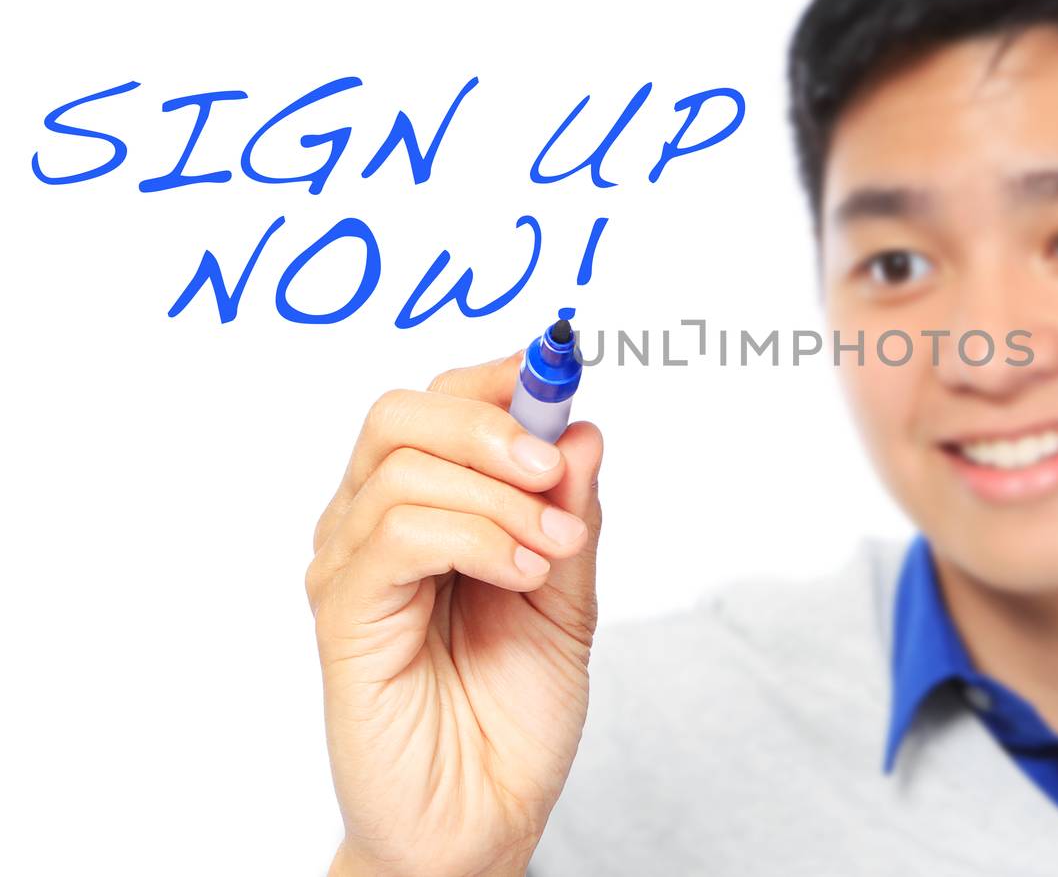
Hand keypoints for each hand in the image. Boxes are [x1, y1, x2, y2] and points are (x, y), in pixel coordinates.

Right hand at [306, 350, 602, 876]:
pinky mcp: (343, 616)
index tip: (556, 370)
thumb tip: (583, 427)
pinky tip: (523, 574)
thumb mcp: (570, 597)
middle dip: (492, 425)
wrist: (485, 817)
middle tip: (555, 472)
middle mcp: (373, 525)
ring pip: (402, 467)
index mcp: (427, 507)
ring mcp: (351, 568)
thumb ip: (572, 514)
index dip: (497, 378)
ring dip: (499, 497)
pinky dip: (475, 537)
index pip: (439, 404)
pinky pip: (396, 535)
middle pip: (402, 413)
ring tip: (553, 551)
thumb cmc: (514, 713)